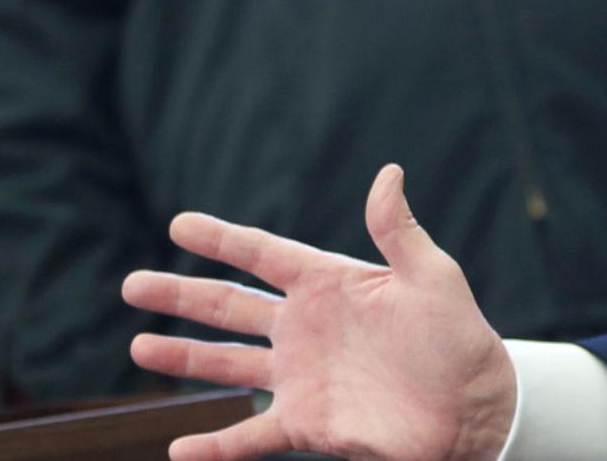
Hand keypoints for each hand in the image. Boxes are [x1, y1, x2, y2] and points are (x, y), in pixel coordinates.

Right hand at [122, 165, 516, 460]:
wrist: (474, 407)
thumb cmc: (458, 337)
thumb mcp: (432, 277)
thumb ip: (399, 231)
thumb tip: (388, 173)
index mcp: (329, 284)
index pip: (263, 254)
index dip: (221, 239)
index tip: (179, 224)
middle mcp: (304, 328)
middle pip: (229, 306)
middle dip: (180, 295)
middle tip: (131, 284)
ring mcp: (300, 377)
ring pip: (226, 364)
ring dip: (181, 358)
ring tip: (137, 348)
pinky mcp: (306, 423)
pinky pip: (248, 437)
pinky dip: (213, 447)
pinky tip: (178, 449)